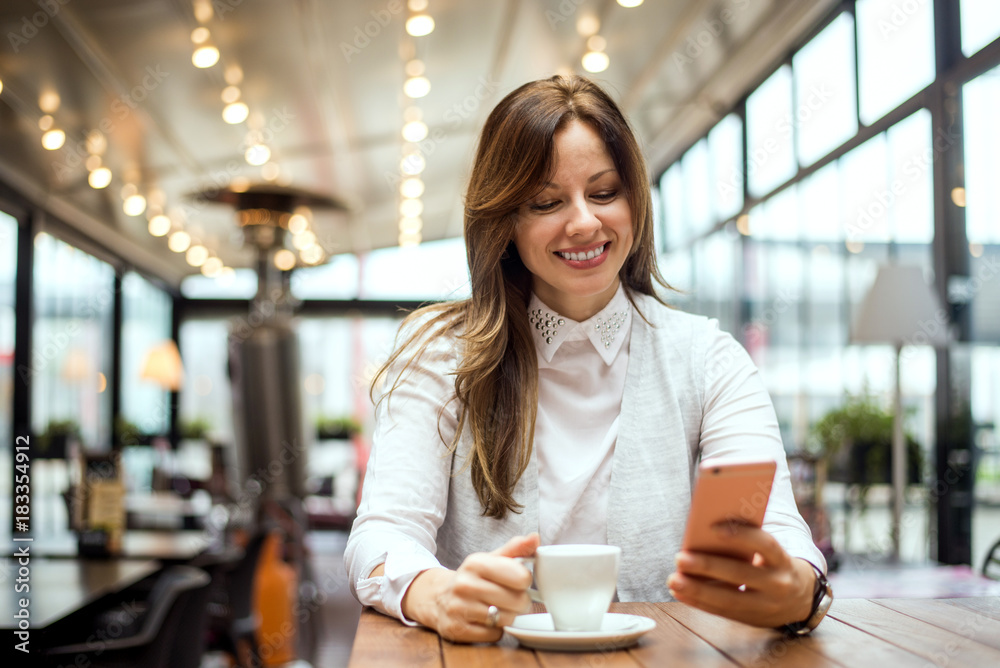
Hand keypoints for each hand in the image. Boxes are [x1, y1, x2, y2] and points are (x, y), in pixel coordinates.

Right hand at [401, 533, 538, 642]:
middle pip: (517, 601)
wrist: (438, 598)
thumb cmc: (473, 578)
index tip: (520, 581)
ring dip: (509, 617)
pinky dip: (496, 630)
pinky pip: (494, 635)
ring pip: (507, 619)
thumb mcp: (491, 559)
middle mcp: (464, 585)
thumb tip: (535, 538)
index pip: (520, 577)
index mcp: (475, 563)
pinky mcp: (457, 630)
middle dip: (521, 602)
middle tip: (513, 598)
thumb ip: (515, 549)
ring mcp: (459, 609)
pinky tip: (487, 621)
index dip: (525, 581)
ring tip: (499, 608)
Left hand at [667, 523, 815, 627]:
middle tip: (680, 558)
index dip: (741, 536)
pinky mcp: (752, 619)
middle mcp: (778, 584)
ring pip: (729, 599)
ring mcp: (766, 605)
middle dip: (708, 567)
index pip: (765, 544)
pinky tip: (680, 592)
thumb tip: (706, 530)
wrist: (801, 597)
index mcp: (782, 560)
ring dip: (697, 590)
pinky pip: (722, 612)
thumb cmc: (773, 563)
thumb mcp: (770, 551)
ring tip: (673, 579)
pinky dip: (699, 602)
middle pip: (740, 574)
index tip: (713, 528)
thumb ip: (748, 541)